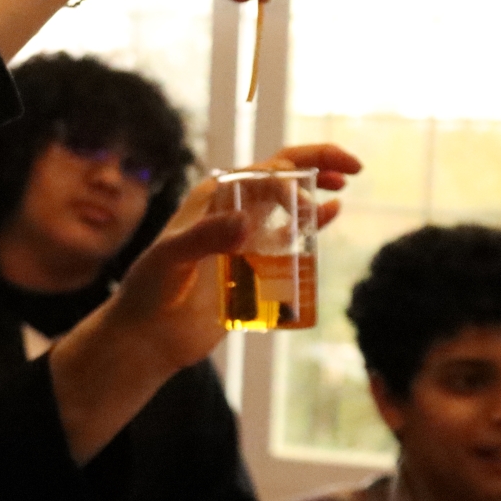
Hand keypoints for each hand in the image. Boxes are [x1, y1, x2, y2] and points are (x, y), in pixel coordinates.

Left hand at [100, 142, 361, 370]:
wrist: (147, 336)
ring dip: (315, 192)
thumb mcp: (170, 257)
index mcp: (212, 198)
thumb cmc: (149, 291)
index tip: (309, 203)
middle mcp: (231, 212)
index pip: (263, 171)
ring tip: (342, 187)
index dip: (295, 174)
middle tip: (353, 166)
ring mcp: (245, 240)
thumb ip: (204, 237)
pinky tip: (332, 215)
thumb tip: (246, 222)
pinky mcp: (253, 269)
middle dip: (316, 164)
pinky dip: (313, 226)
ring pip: (288, 206)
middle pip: (281, 177)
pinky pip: (289, 241)